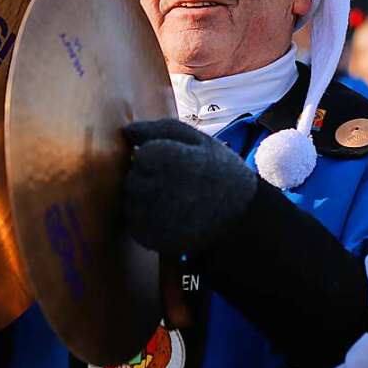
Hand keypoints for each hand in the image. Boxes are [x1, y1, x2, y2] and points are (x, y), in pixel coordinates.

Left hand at [122, 119, 256, 254]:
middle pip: (133, 177)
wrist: (240, 219)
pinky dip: (146, 217)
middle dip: (148, 177)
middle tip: (176, 183)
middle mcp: (158, 189)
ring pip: (130, 199)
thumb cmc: (219, 173)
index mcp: (170, 159)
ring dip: (145, 197)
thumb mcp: (199, 140)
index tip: (177, 163)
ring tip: (174, 199)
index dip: (156, 155)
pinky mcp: (150, 238)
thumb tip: (127, 130)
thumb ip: (160, 129)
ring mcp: (153, 216)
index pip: (141, 154)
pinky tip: (170, 215)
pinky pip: (134, 221)